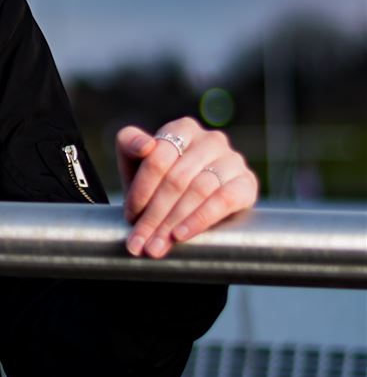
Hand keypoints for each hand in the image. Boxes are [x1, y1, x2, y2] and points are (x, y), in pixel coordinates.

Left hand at [116, 117, 257, 257]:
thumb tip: (146, 146)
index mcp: (183, 129)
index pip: (158, 158)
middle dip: (154, 215)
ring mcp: (232, 160)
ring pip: (198, 190)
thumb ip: (130, 144)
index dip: (141, 190)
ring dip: (172, 222)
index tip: (130, 216)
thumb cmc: (158, 183)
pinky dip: (199, 219)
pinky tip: (180, 235)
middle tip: (139, 242)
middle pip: (177, 179)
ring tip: (156, 246)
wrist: (188, 207)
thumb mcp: (136, 162)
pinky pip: (223, 201)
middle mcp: (211, 140)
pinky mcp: (247, 183)